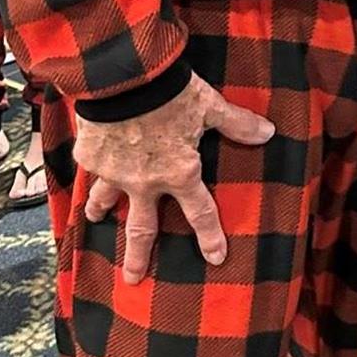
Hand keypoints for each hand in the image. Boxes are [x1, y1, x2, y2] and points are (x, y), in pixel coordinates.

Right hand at [78, 73, 273, 283]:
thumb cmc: (170, 91)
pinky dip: (90, 168)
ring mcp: (114, 172)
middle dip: (138, 256)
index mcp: (179, 173)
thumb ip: (236, 123)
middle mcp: (145, 182)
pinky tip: (87, 165)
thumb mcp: (209, 105)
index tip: (215, 258)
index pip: (200, 212)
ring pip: (106, 199)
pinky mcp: (90, 155)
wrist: (123, 77)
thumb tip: (269, 132)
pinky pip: (90, 167)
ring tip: (96, 219)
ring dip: (101, 211)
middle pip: (142, 228)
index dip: (209, 236)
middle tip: (133, 279)